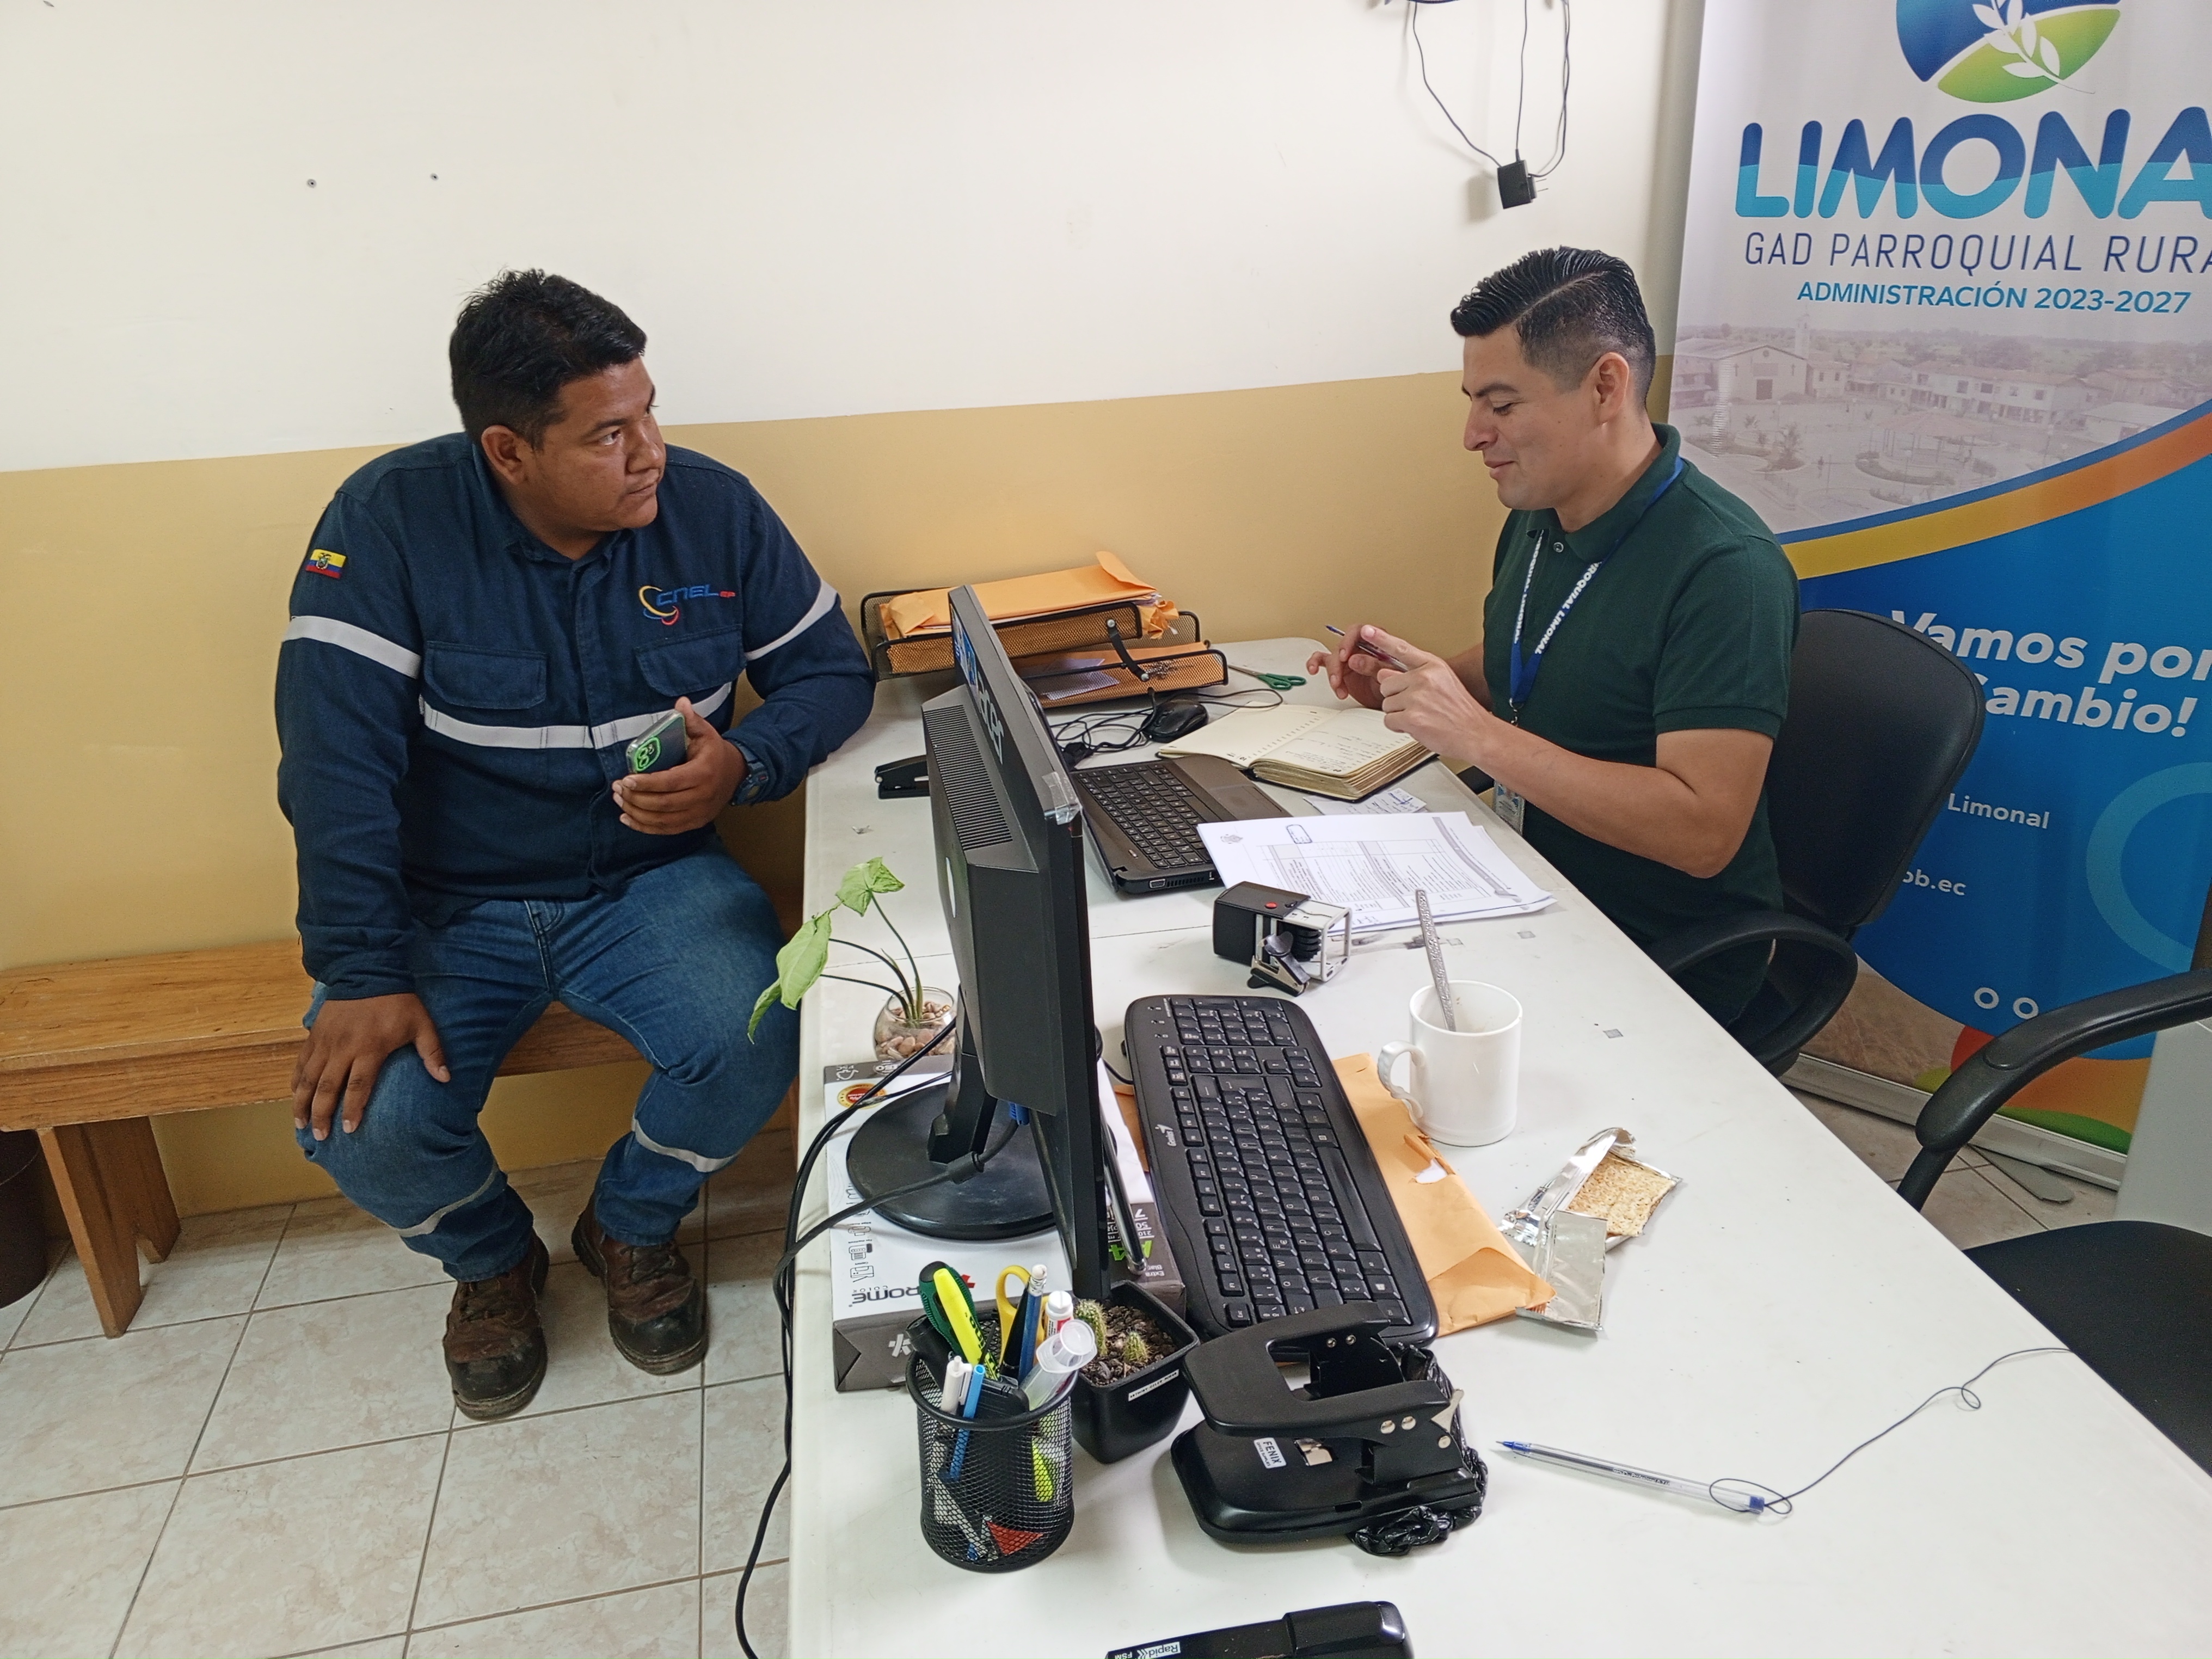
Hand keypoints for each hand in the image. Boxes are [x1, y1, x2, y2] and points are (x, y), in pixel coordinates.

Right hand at [292, 992, 448, 1139]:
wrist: (369, 970)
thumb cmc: (398, 1000)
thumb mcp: (422, 1023)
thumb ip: (432, 1052)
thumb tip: (446, 1078)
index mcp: (370, 1047)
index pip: (358, 1085)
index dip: (352, 1109)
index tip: (348, 1129)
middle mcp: (343, 1047)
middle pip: (328, 1087)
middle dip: (321, 1114)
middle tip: (319, 1136)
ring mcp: (326, 1041)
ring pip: (309, 1077)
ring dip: (302, 1102)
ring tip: (300, 1124)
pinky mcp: (315, 1034)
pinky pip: (302, 1061)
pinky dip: (296, 1080)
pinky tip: (295, 1095)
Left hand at [613, 697, 747, 833]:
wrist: (736, 775)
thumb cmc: (714, 752)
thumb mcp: (706, 732)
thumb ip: (691, 719)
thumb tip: (680, 702)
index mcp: (703, 773)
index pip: (670, 782)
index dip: (647, 783)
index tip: (627, 779)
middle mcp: (702, 796)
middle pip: (663, 804)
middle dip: (636, 798)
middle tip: (617, 788)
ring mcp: (699, 813)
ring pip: (662, 819)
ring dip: (636, 812)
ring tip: (619, 800)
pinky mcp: (694, 823)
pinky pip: (667, 830)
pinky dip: (645, 827)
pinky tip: (627, 819)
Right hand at [1304, 627, 1390, 709]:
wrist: (1390, 700)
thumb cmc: (1394, 684)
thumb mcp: (1389, 675)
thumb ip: (1374, 666)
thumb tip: (1355, 660)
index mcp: (1376, 642)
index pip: (1359, 632)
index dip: (1350, 641)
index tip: (1345, 654)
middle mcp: (1360, 647)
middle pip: (1342, 646)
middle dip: (1338, 661)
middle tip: (1339, 674)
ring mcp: (1348, 658)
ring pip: (1332, 657)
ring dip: (1332, 672)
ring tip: (1337, 686)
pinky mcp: (1340, 668)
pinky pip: (1323, 661)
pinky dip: (1314, 664)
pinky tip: (1313, 670)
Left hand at [1366, 626, 1492, 758]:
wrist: (1475, 733)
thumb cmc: (1460, 710)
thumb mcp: (1443, 681)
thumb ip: (1415, 674)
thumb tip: (1386, 672)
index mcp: (1433, 666)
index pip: (1402, 649)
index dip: (1381, 639)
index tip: (1367, 630)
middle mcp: (1424, 678)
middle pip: (1386, 683)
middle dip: (1396, 697)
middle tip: (1417, 705)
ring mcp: (1417, 697)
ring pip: (1386, 704)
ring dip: (1399, 713)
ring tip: (1421, 716)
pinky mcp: (1412, 717)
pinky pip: (1389, 720)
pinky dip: (1399, 727)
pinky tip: (1418, 726)